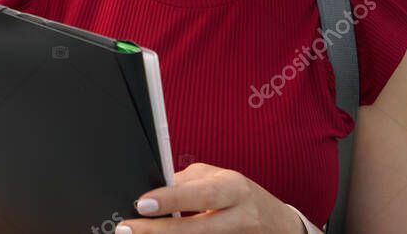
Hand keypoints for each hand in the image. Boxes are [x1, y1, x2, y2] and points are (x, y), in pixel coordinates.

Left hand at [116, 162, 305, 232]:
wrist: (278, 226)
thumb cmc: (240, 195)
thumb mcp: (218, 178)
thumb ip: (187, 182)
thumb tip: (152, 188)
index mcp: (234, 189)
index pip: (201, 194)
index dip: (171, 199)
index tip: (142, 203)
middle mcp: (239, 218)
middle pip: (197, 229)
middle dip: (159, 230)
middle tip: (127, 228)